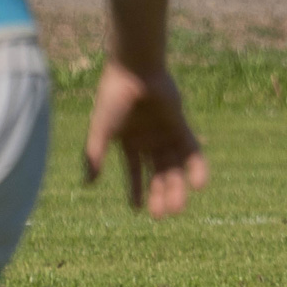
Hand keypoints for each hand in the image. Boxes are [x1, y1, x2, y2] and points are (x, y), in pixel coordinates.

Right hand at [84, 62, 207, 218]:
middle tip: (162, 215)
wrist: (134, 70)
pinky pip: (192, 149)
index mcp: (129, 141)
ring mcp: (166, 132)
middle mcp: (149, 139)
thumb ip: (94, 157)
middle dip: (159, 194)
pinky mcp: (181, 124)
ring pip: (174, 166)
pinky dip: (196, 166)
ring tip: (178, 208)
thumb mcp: (100, 131)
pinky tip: (199, 184)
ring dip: (177, 187)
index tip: (138, 211)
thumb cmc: (113, 98)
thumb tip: (88, 185)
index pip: (135, 172)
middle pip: (158, 173)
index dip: (136, 190)